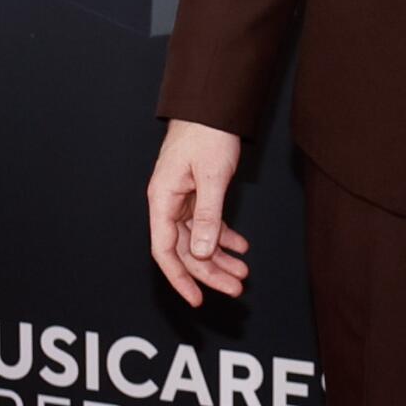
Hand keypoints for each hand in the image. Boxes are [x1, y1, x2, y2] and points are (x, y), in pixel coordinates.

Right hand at [148, 120, 249, 308]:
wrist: (212, 106)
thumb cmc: (207, 134)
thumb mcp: (211, 176)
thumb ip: (207, 215)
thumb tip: (200, 252)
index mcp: (162, 200)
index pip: (164, 250)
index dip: (180, 278)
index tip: (197, 299)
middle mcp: (168, 203)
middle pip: (185, 249)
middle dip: (210, 272)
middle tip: (236, 288)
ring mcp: (182, 199)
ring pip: (198, 239)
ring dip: (220, 258)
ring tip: (243, 273)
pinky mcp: (197, 193)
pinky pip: (208, 224)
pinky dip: (224, 237)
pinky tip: (241, 248)